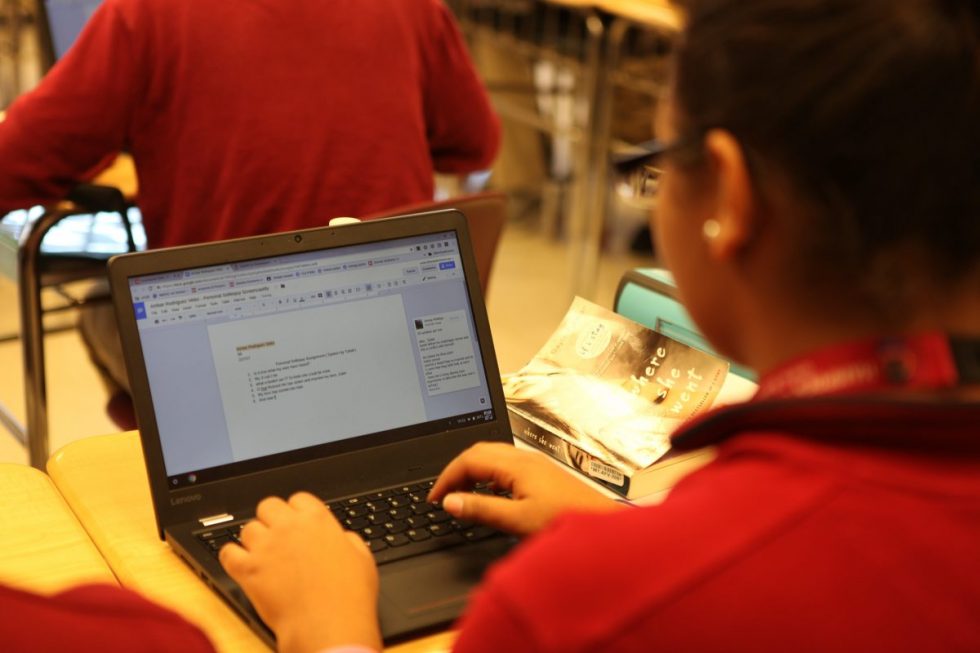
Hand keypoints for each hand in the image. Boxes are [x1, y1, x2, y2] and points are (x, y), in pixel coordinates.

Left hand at [219, 492, 381, 652]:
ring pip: (248, 528)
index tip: (298, 522)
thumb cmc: (349, 596)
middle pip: (268, 506)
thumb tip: (342, 539)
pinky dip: (232, 557)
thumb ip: (348, 541)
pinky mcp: (248, 570)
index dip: (298, 511)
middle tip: (278, 536)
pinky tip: (241, 564)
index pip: (299, 499)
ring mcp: (266, 547)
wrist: (328, 625)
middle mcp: (289, 527)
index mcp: (318, 520)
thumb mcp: (362, 559)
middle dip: (272, 519)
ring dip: (254, 539)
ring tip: (262, 554)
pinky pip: (228, 553)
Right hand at [428, 442, 622, 535]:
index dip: (447, 477)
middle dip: (457, 470)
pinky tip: (490, 494)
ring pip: (493, 457)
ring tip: (462, 495)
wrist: (602, 525)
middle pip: (479, 452)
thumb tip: (450, 502)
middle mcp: (524, 459)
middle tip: (444, 495)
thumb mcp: (517, 520)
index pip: (469, 460)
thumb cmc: (565, 521)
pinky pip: (506, 465)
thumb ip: (482, 509)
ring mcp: (535, 464)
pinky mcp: (542, 474)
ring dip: (472, 472)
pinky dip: (488, 475)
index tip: (434, 498)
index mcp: (516, 465)